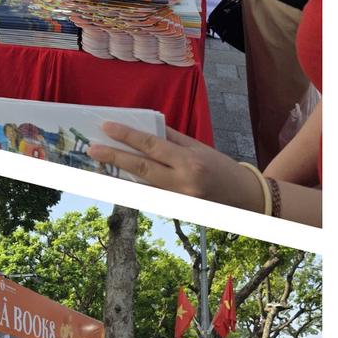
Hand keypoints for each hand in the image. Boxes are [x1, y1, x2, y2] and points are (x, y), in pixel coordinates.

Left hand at [91, 124, 265, 211]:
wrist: (245, 197)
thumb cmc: (221, 167)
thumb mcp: (199, 147)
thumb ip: (171, 139)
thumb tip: (145, 129)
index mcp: (190, 161)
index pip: (152, 146)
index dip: (128, 136)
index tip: (107, 127)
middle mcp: (183, 182)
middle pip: (141, 168)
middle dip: (114, 157)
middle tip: (92, 149)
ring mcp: (178, 200)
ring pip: (141, 185)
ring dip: (118, 175)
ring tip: (98, 165)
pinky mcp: (175, 210)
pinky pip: (150, 195)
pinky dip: (134, 187)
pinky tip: (117, 180)